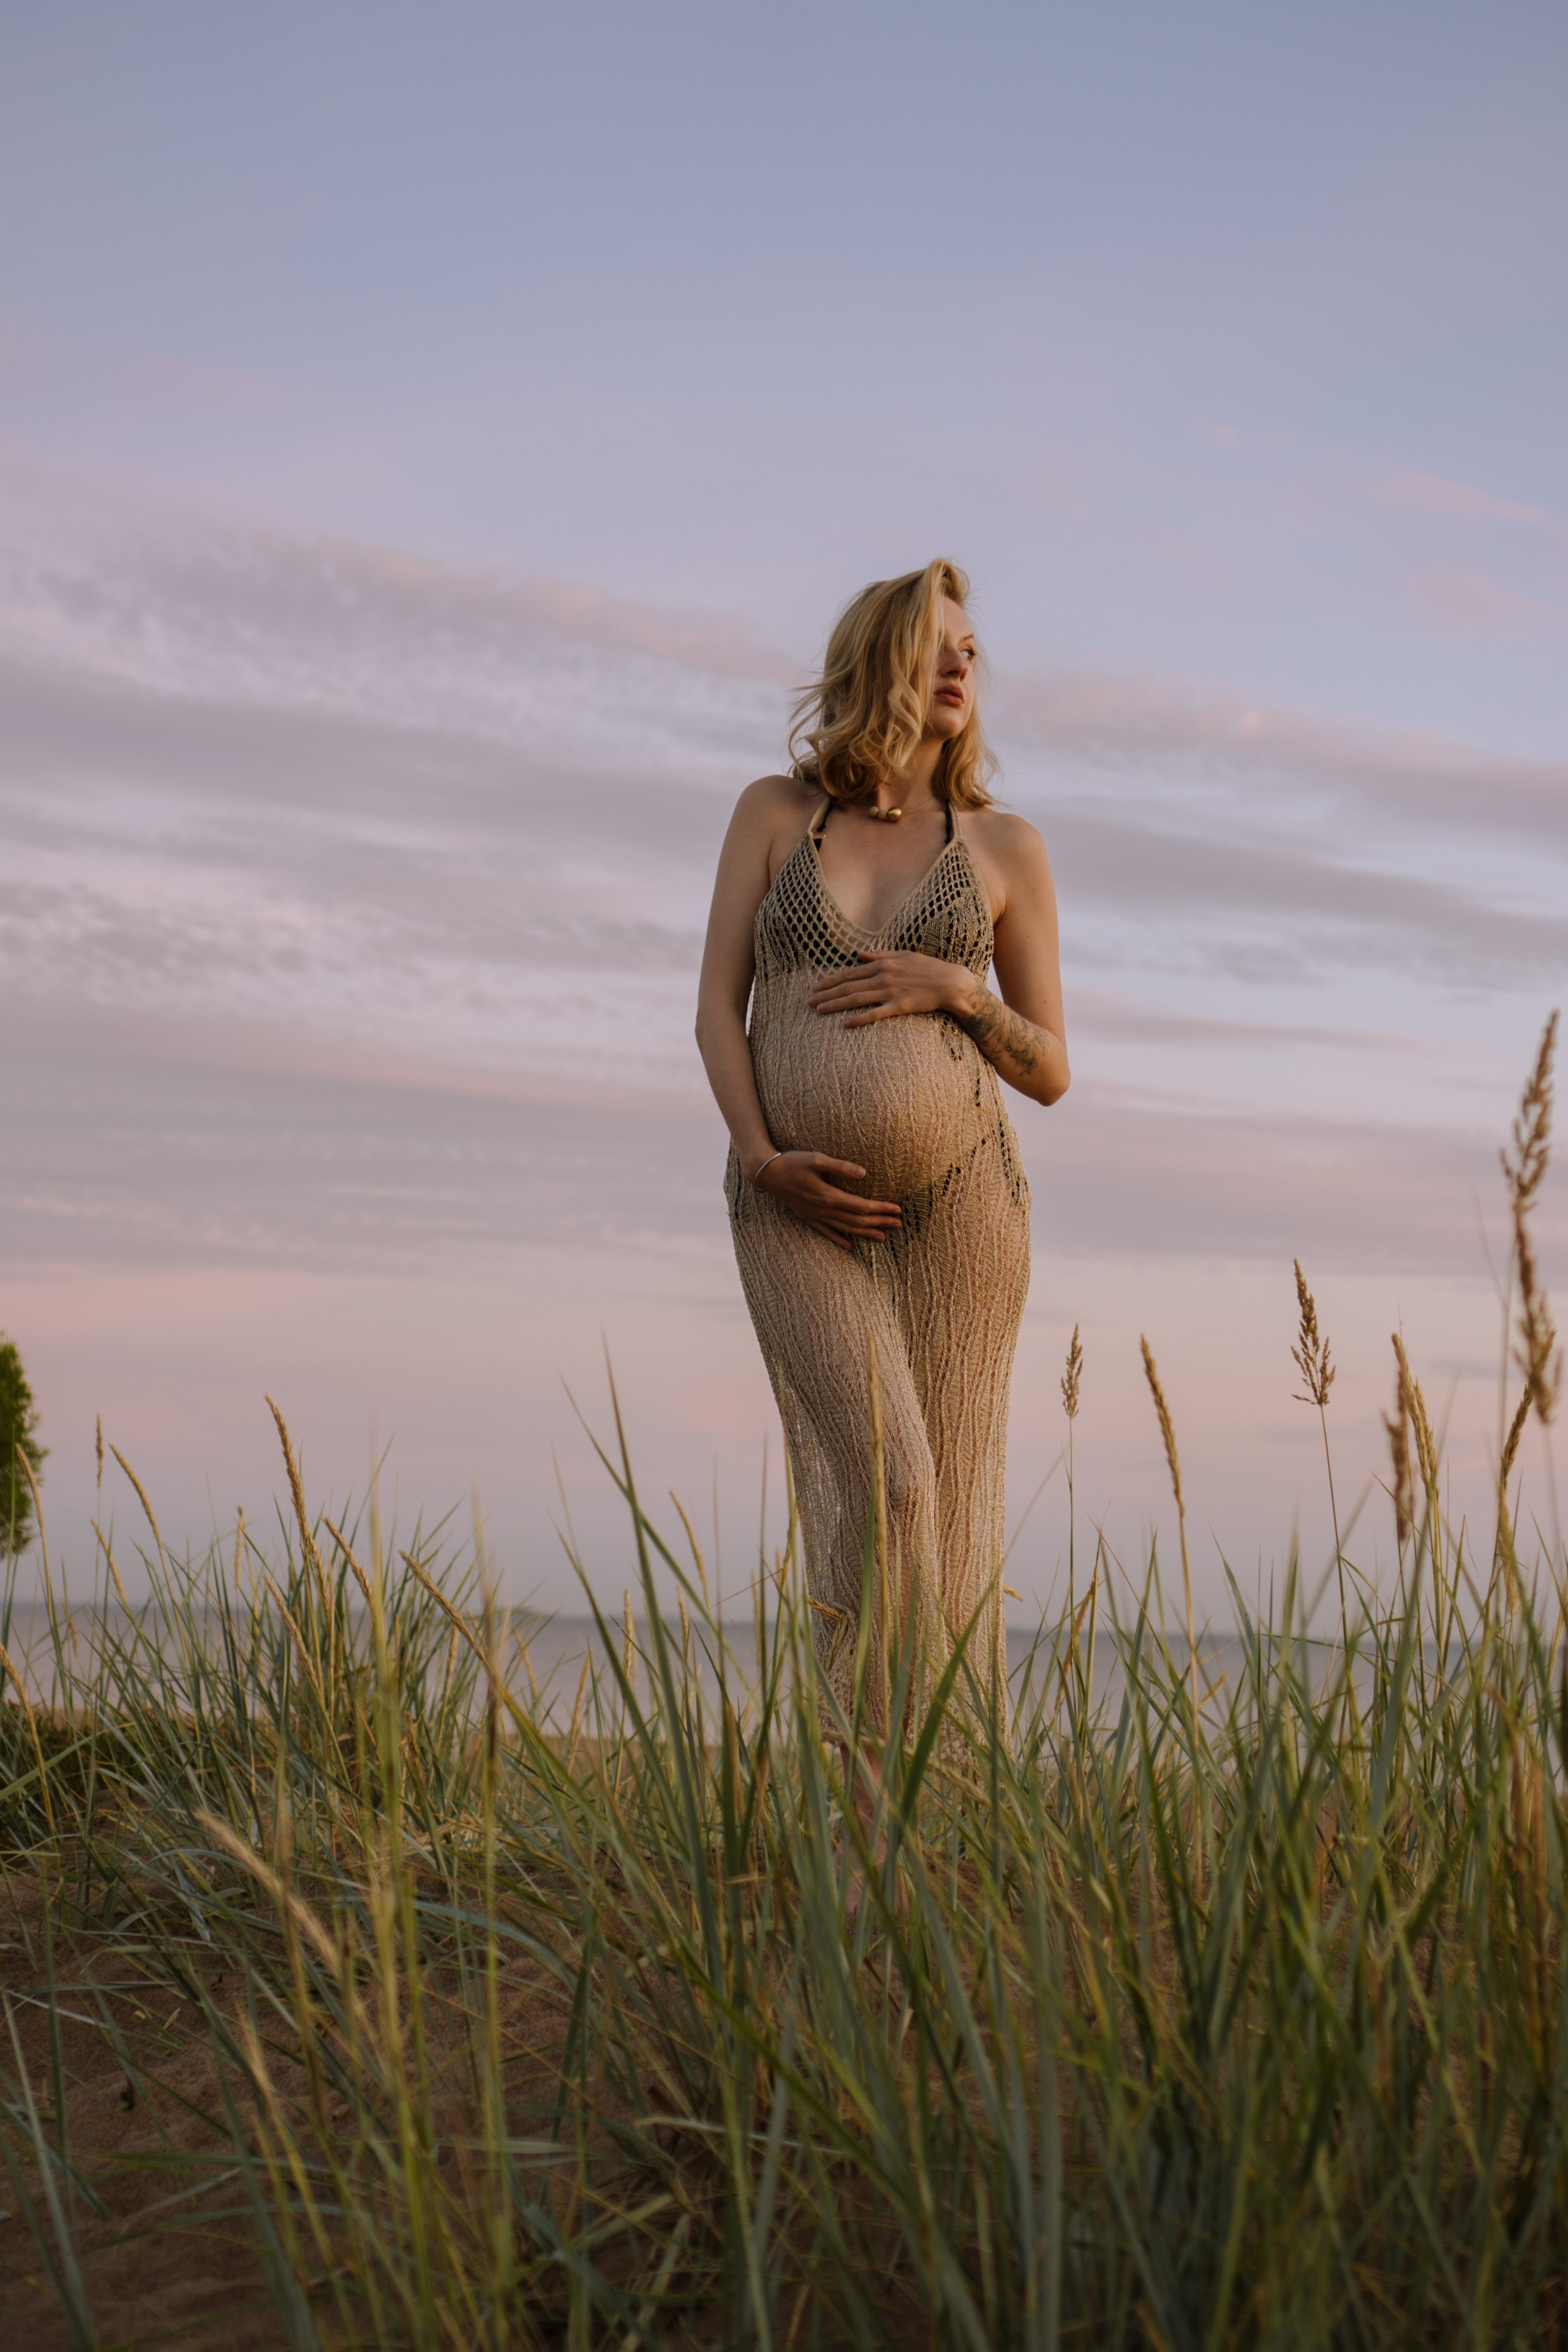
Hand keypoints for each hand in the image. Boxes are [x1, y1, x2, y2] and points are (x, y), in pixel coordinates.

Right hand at [751, 1149, 900, 1251]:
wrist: (766, 1173)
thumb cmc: (792, 1162)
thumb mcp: (816, 1158)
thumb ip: (841, 1166)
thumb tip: (864, 1173)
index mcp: (828, 1196)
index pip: (861, 1206)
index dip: (880, 1208)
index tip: (897, 1209)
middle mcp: (823, 1210)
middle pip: (857, 1221)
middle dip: (879, 1222)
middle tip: (899, 1224)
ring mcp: (814, 1216)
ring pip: (845, 1229)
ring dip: (865, 1233)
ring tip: (883, 1237)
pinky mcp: (807, 1216)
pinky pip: (826, 1232)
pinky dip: (839, 1239)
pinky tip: (850, 1246)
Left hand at [807, 950, 972, 1027]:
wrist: (950, 982)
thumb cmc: (928, 967)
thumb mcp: (902, 955)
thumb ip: (878, 954)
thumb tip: (858, 952)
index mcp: (882, 963)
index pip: (850, 972)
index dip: (831, 980)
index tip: (816, 986)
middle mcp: (882, 976)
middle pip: (848, 986)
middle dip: (826, 993)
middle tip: (809, 1001)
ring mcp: (890, 992)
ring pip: (856, 998)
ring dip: (835, 1004)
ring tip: (819, 1010)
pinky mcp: (899, 1006)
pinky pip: (875, 1014)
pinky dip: (859, 1019)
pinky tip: (845, 1024)